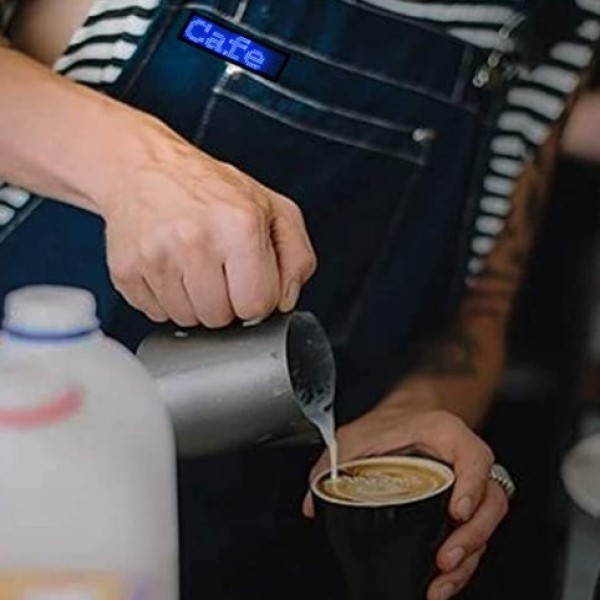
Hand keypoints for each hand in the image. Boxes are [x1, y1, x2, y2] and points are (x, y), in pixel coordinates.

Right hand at [102, 117, 315, 326]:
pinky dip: (166, 299)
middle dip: (225, 302)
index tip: (248, 279)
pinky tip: (170, 268)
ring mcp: (157, 257)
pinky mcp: (126, 270)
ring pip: (186, 321)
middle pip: (220, 319)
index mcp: (240, 227)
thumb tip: (285, 301)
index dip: (256, 297)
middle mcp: (196, 241)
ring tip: (193, 267)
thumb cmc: (212, 190)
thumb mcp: (274, 209)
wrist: (145, 167)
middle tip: (219, 269)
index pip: (256, 305)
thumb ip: (297, 257)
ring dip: (194, 303)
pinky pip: (156, 314)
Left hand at [303, 402, 508, 599]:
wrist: (404, 415)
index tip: (456, 512)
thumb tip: (313, 502)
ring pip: (487, 523)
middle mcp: (465, 461)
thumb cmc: (387, 422)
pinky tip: (444, 580)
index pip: (474, 458)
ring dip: (469, 557)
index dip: (472, 486)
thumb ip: (332, 464)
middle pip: (490, 500)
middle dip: (472, 536)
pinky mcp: (464, 505)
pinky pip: (475, 534)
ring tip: (442, 582)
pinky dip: (464, 560)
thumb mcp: (356, 435)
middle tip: (445, 560)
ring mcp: (468, 485)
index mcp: (446, 434)